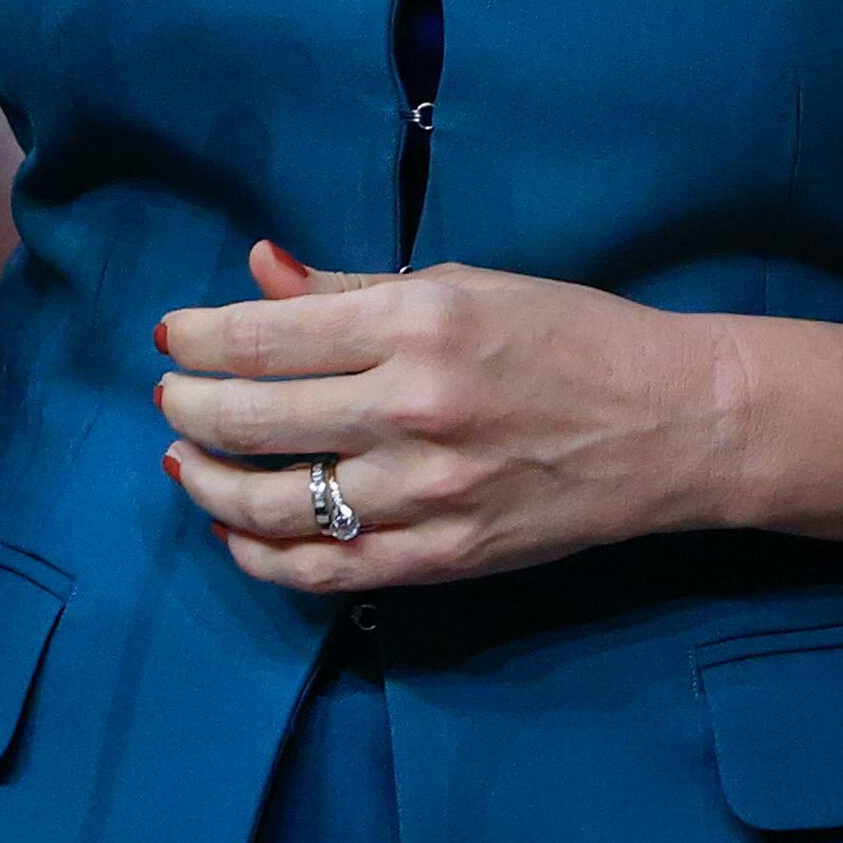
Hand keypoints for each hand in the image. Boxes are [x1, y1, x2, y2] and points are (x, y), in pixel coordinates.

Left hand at [153, 243, 727, 593]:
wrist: (672, 422)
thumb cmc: (570, 335)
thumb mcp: (464, 284)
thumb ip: (353, 289)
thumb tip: (259, 271)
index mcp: (420, 323)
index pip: (267, 336)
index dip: (199, 338)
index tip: (172, 337)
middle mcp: (416, 408)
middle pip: (255, 419)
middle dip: (189, 408)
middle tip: (170, 398)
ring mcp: (429, 493)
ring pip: (274, 504)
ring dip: (208, 484)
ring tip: (183, 463)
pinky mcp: (445, 558)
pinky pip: (326, 571)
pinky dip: (263, 555)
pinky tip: (235, 531)